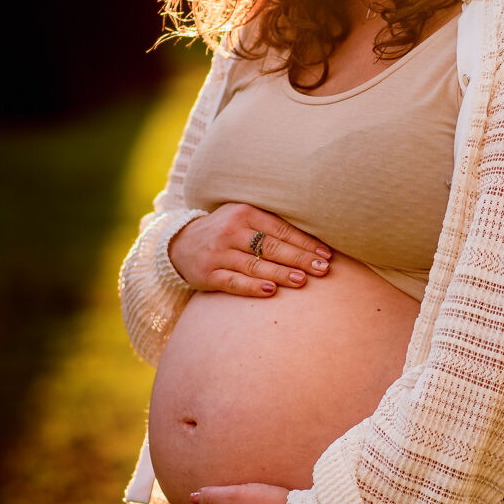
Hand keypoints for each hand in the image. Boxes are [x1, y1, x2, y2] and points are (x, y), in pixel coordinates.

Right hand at [168, 203, 331, 296]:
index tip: (325, 254)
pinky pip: (234, 282)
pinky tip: (271, 291)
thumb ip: (270, 225)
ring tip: (302, 280)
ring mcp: (218, 254)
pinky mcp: (208, 275)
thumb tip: (313, 241)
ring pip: (255, 265)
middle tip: (322, 269)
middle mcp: (231, 231)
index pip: (279, 229)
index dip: (304, 242)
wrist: (179, 244)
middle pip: (270, 247)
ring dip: (281, 273)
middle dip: (299, 258)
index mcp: (244, 213)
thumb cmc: (224, 231)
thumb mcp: (242, 218)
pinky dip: (252, 287)